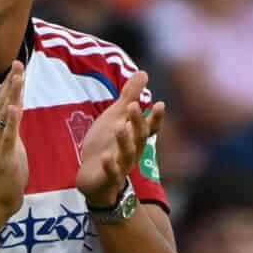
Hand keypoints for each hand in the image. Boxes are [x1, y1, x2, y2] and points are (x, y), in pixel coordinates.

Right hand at [0, 59, 30, 229]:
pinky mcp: (3, 155)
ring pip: (3, 114)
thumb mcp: (9, 143)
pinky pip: (8, 134)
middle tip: (17, 63)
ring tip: (17, 76)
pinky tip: (14, 106)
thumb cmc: (5, 172)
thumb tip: (16, 106)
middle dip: (10, 82)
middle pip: (0, 103)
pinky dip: (10, 119)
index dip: (7, 83)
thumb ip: (11, 125)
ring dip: (11, 94)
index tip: (15, 66)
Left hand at [73, 70, 165, 207]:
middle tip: (134, 106)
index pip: (150, 127)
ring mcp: (121, 166)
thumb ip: (129, 97)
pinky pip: (111, 173)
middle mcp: (132, 151)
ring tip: (120, 127)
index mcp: (135, 137)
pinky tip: (106, 156)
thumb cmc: (106, 145)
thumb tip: (144, 72)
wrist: (92, 179)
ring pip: (127, 154)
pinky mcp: (108, 179)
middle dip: (138, 122)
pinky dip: (109, 165)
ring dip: (125, 141)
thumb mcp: (116, 117)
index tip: (159, 104)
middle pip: (139, 137)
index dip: (155, 118)